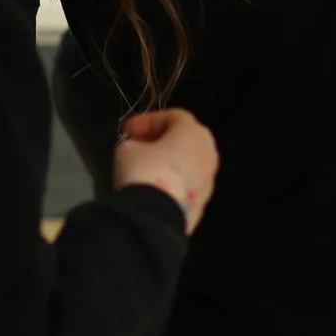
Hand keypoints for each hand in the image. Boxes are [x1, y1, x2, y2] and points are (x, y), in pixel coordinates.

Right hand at [114, 107, 219, 232]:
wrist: (155, 217)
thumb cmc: (144, 171)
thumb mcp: (127, 148)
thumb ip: (134, 143)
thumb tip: (138, 150)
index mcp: (194, 133)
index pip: (172, 117)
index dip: (147, 120)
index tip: (126, 130)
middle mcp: (208, 154)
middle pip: (185, 140)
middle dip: (161, 140)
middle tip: (139, 144)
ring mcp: (209, 181)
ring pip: (188, 164)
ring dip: (169, 163)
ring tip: (145, 169)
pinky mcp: (202, 204)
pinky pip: (186, 186)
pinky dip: (172, 183)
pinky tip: (153, 189)